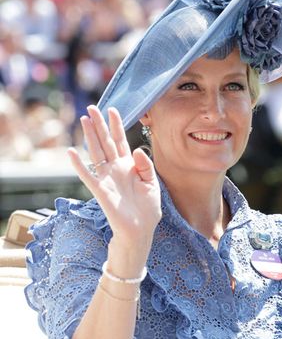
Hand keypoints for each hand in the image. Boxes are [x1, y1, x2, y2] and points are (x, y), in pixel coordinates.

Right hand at [68, 105, 161, 255]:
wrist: (140, 230)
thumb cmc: (147, 209)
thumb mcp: (152, 184)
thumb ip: (145, 166)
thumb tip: (137, 150)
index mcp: (129, 166)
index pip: (121, 141)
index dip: (116, 126)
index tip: (113, 110)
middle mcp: (115, 169)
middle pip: (105, 142)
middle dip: (99, 125)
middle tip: (92, 108)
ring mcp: (106, 178)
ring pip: (96, 153)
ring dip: (90, 137)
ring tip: (84, 120)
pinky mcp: (100, 191)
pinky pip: (87, 175)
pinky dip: (79, 165)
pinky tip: (72, 152)